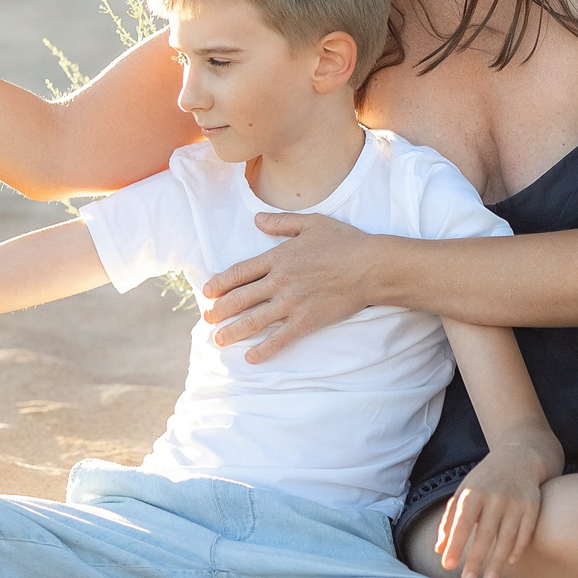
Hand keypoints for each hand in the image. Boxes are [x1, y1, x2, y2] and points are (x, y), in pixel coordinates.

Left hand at [199, 213, 379, 363]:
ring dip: (232, 332)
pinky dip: (264, 350)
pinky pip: (280, 339)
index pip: (239, 272)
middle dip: (219, 311)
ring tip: (219, 341)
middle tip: (207, 319)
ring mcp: (291, 303)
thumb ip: (281, 223)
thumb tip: (257, 219)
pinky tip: (251, 357)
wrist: (370, 267)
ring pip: (253, 321)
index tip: (207, 292)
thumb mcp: (311, 224)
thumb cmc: (345, 242)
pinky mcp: (306, 321)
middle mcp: (279, 281)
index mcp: (278, 257)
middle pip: (240, 299)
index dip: (220, 283)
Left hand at [433, 447, 554, 577]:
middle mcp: (495, 497)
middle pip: (485, 534)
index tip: (448, 566)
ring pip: (507, 537)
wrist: (518, 458)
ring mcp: (516, 502)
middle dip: (476, 559)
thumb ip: (449, 521)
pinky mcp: (532, 506)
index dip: (455, 545)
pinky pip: (526, 533)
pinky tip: (510, 562)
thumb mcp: (463, 493)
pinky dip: (518, 548)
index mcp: (473, 493)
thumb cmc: (484, 480)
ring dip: (498, 560)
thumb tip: (439, 550)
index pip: (462, 524)